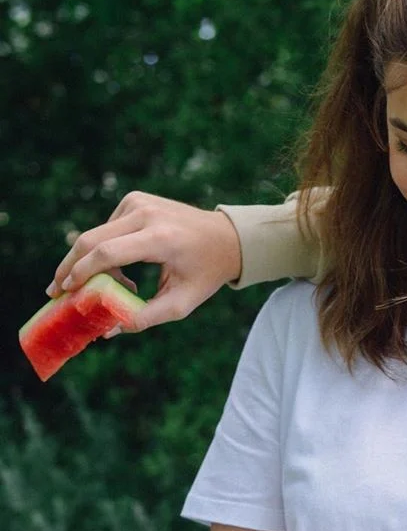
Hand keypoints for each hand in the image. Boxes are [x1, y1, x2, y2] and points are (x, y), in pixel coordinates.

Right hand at [48, 192, 242, 330]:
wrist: (227, 238)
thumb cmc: (205, 274)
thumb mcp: (182, 303)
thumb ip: (145, 318)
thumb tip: (107, 330)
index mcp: (160, 238)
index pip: (107, 252)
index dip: (81, 272)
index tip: (64, 291)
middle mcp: (146, 213)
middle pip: (91, 240)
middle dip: (70, 267)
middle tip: (55, 291)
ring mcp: (138, 202)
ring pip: (96, 234)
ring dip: (90, 263)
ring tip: (103, 287)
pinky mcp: (134, 199)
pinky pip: (107, 228)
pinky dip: (105, 251)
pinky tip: (121, 269)